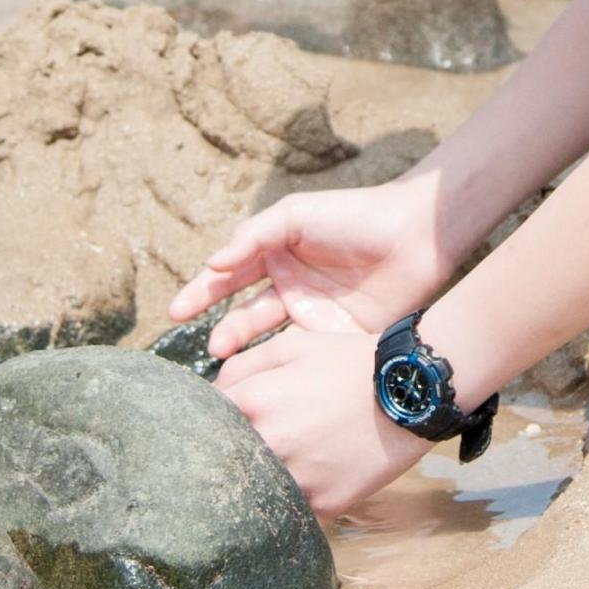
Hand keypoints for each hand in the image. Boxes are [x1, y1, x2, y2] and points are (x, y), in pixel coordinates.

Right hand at [163, 173, 450, 366]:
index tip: (175, 311)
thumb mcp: (294, 216)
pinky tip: (265, 373)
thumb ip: (252, 237)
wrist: (413, 236)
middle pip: (243, 313)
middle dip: (221, 329)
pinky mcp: (335, 338)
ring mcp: (311, 315)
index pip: (228, 276)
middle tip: (210, 346)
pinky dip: (279, 366)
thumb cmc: (353, 216)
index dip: (201, 292)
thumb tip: (213, 263)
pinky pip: (301, 356)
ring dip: (245, 349)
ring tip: (225, 357)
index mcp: (274, 254)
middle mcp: (288, 287)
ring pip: (268, 339)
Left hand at [212, 253, 430, 516]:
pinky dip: (294, 501)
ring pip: (257, 492)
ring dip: (260, 484)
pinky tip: (308, 484)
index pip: (202, 423)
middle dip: (229, 458)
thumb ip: (242, 365)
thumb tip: (212, 392)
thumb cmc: (348, 363)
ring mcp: (295, 478)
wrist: (410, 390)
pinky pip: (293, 512)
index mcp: (251, 402)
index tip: (213, 428)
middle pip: (224, 464)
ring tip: (279, 470)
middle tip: (245, 453)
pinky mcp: (322, 504)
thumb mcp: (292, 345)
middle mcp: (266, 443)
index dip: (206, 425)